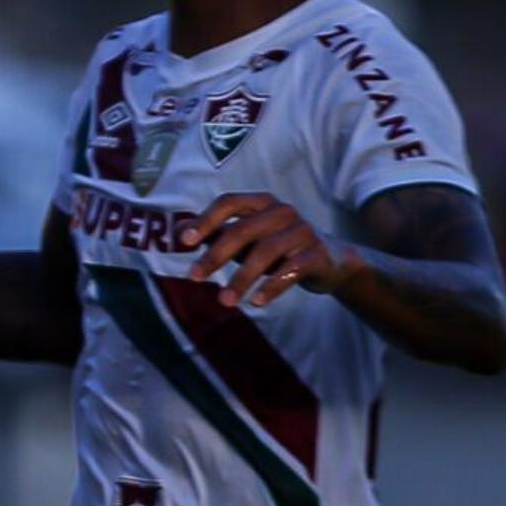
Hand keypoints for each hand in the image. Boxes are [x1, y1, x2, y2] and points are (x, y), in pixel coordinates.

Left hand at [183, 190, 349, 309]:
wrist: (330, 260)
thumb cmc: (277, 246)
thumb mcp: (245, 238)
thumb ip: (214, 233)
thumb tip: (175, 231)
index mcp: (261, 203)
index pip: (229, 203)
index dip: (206, 220)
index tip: (184, 241)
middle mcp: (282, 211)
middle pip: (242, 230)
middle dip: (215, 255)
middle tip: (194, 277)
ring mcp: (303, 230)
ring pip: (265, 252)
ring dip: (241, 278)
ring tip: (225, 301)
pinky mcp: (317, 253)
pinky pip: (291, 269)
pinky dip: (272, 286)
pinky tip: (256, 301)